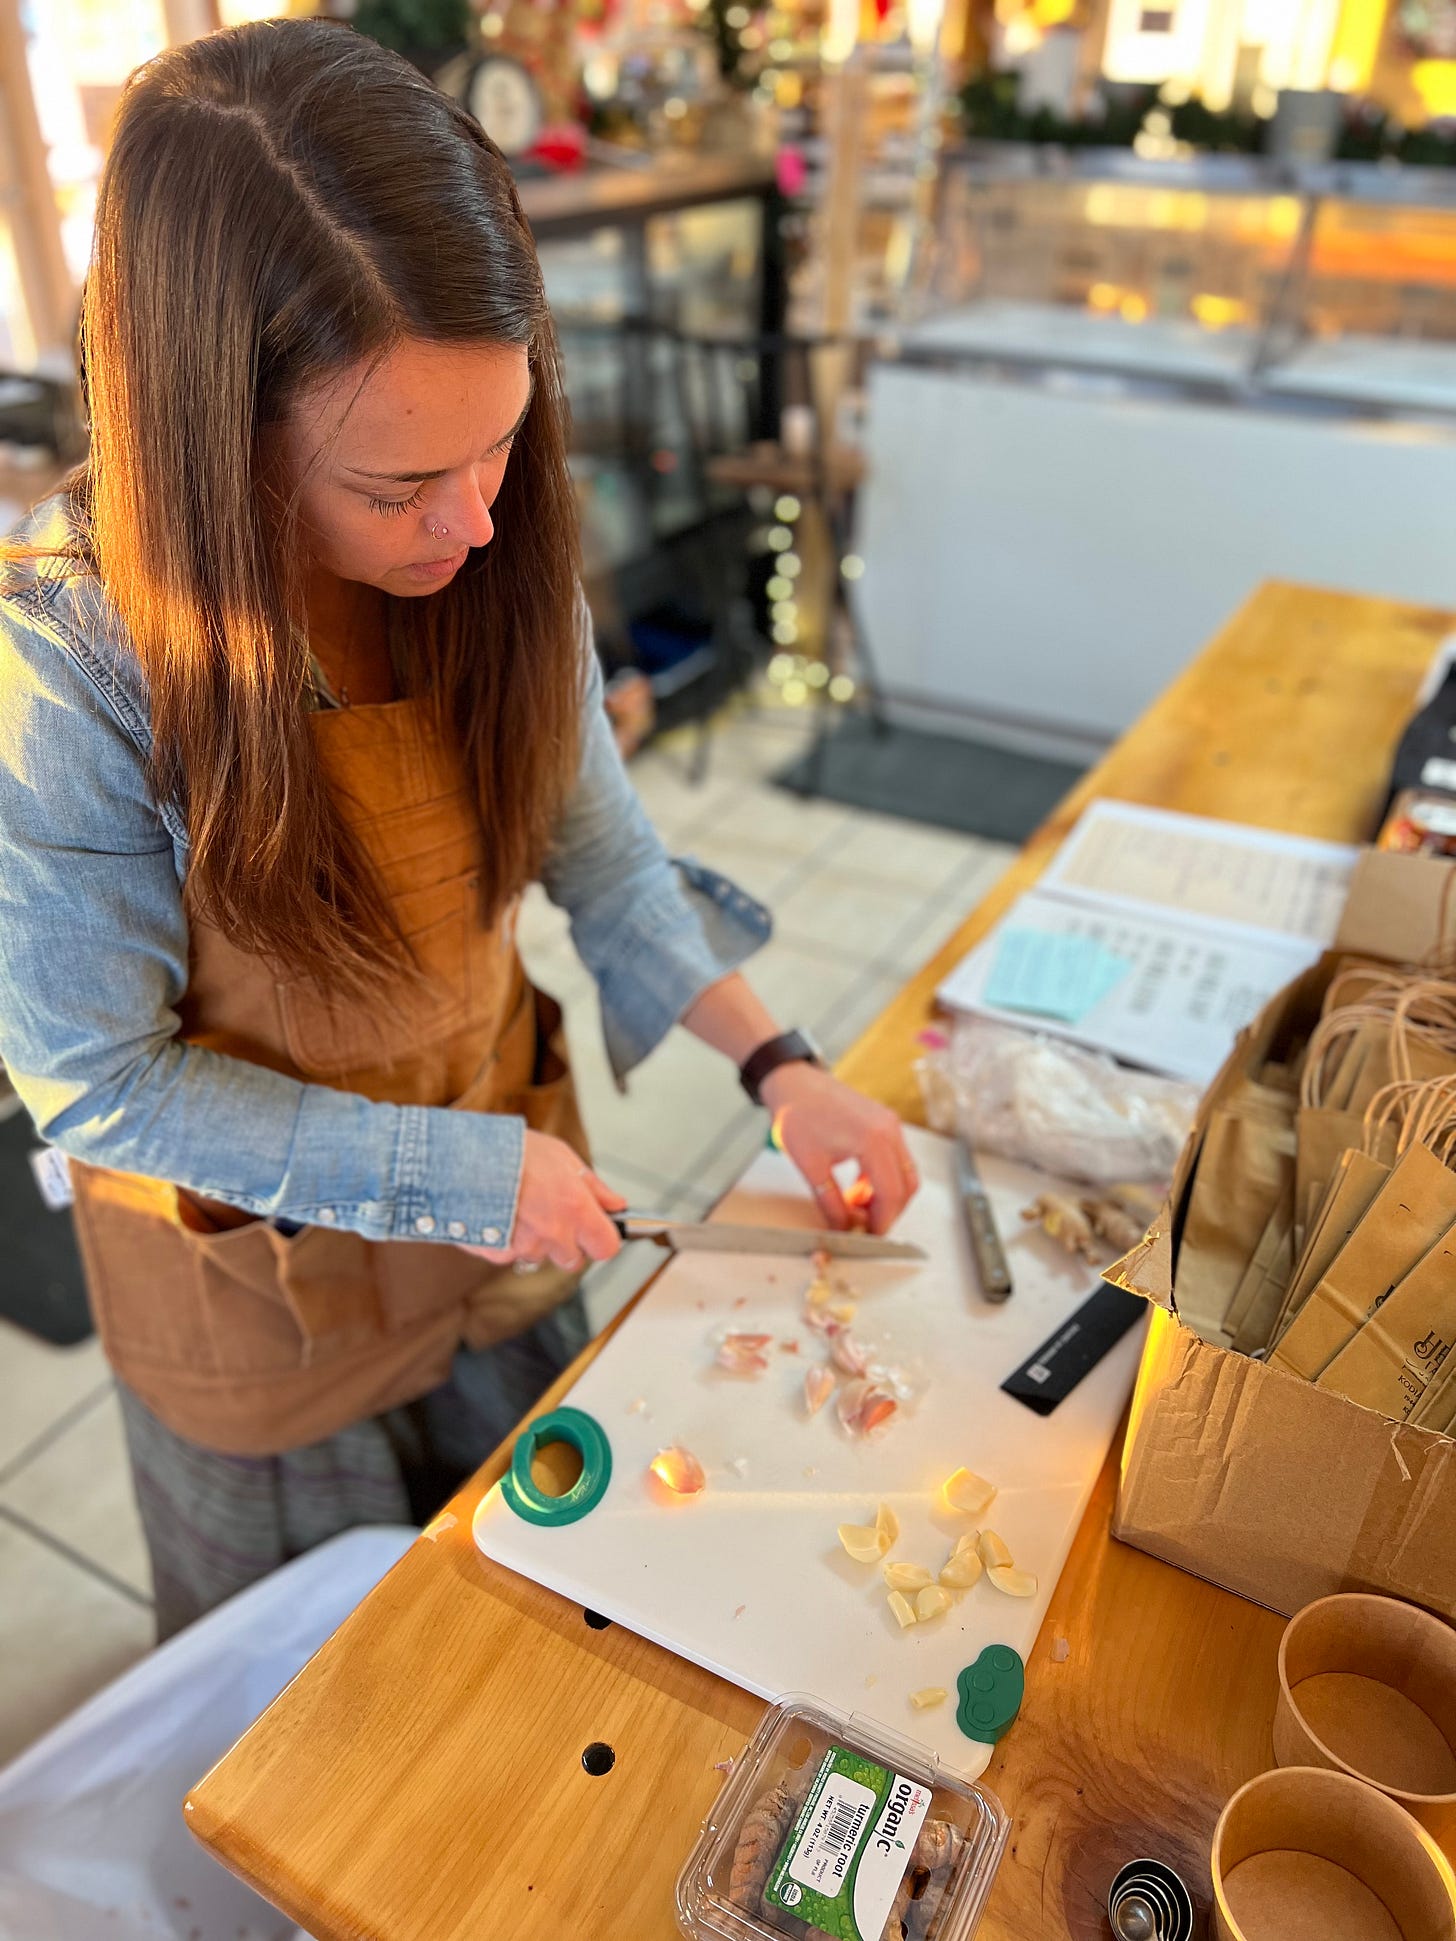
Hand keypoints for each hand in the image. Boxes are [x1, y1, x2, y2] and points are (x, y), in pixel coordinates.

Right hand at [464, 1131, 626, 1272]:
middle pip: (573, 1260)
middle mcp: (554, 1234)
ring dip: (535, 1241)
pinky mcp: (498, 1254)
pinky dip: (507, 1241)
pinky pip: (511, 1255)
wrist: (462, 1155)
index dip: (601, 1239)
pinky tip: (500, 1214)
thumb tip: (616, 1204)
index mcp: (576, 1209)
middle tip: (551, 1214)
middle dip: (567, 1243)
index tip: (596, 1230)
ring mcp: (525, 1247)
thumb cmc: (514, 1150)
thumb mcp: (562, 1157)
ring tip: (519, 1207)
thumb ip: (594, 1187)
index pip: (606, 1248)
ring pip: (539, 1256)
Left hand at [761, 1063, 919, 1235]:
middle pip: (906, 1186)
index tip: (868, 1237)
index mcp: (873, 1140)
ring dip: (884, 1196)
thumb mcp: (810, 1167)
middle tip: (861, 1225)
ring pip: (904, 1173)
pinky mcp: (884, 1123)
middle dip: (887, 1212)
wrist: (793, 1081)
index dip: (883, 1222)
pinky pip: (894, 1159)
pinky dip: (881, 1179)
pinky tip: (856, 1187)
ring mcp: (890, 1124)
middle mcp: (889, 1130)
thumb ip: (830, 1204)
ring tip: (854, 1204)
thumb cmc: (797, 1114)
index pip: (892, 1194)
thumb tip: (843, 1229)